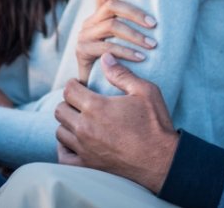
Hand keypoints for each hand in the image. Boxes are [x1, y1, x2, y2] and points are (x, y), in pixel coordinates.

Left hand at [54, 54, 178, 192]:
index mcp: (96, 107)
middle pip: (60, 109)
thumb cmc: (156, 125)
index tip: (81, 86)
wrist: (164, 161)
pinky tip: (75, 142)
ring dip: (68, 124)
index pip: (68, 90)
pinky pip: (63, 156)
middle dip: (69, 103)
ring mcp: (84, 148)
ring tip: (81, 121)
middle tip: (82, 104)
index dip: (73, 85)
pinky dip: (65, 148)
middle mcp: (85, 128)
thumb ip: (122, 74)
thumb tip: (105, 57)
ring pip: (60, 131)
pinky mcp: (88, 166)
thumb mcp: (145, 92)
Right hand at [76, 0, 155, 84]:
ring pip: (111, 25)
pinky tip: (141, 58)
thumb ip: (133, 27)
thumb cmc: (118, 63)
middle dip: (135, 13)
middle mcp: (89, 22)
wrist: (95, 88)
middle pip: (111, 6)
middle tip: (155, 24)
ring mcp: (84, 36)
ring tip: (153, 45)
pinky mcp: (82, 51)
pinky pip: (107, 47)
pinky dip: (127, 51)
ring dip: (135, 34)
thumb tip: (160, 17)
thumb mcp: (124, 40)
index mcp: (98, 15)